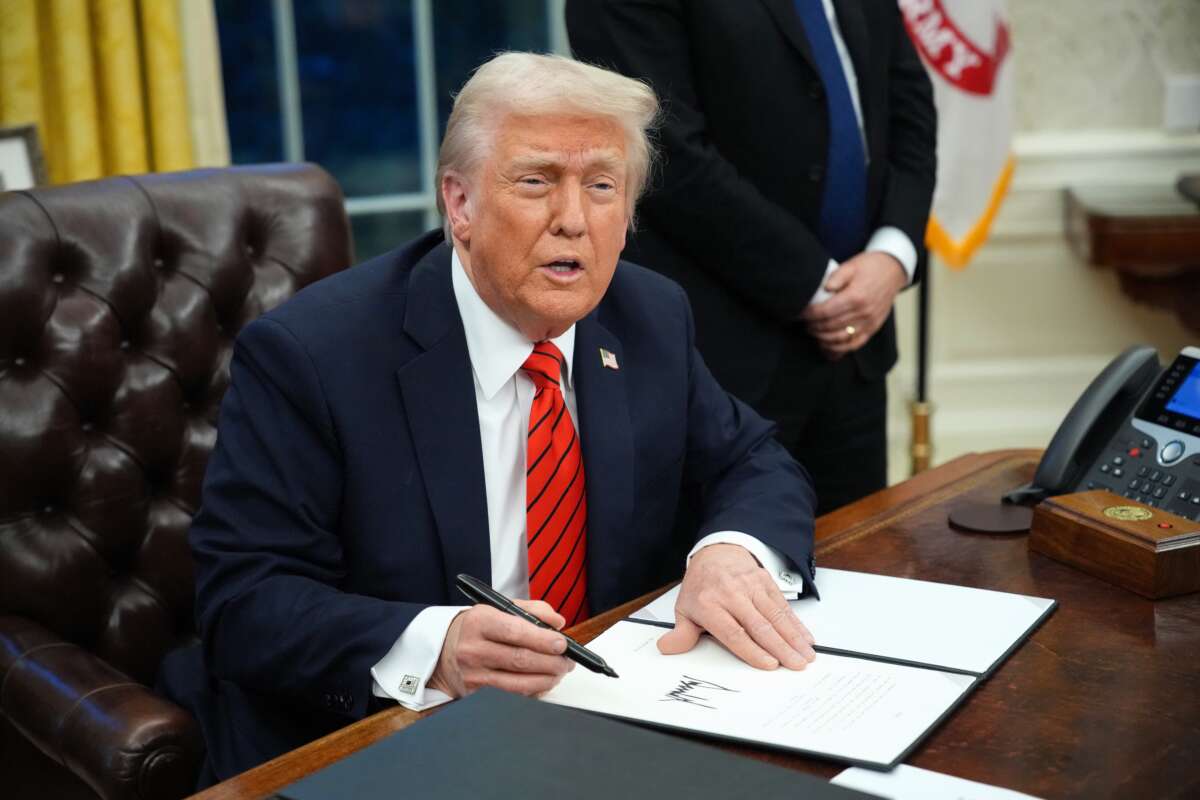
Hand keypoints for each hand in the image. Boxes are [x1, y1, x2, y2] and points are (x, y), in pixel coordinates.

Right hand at [428, 599, 573, 697]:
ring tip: (559, 672)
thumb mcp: (499, 609)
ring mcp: (473, 674)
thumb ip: (532, 610)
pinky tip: (542, 682)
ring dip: (547, 679)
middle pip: (520, 660)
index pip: (515, 631)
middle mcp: (473, 649)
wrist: (444, 649)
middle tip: (567, 661)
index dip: (542, 639)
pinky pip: (512, 696)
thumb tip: (558, 622)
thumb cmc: (479, 628)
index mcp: (480, 622)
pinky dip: (533, 691)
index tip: (562, 643)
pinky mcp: (475, 694)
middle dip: (551, 662)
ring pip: (519, 683)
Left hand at [658, 544, 814, 669]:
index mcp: (709, 604)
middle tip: (796, 665)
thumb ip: (681, 633)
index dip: (752, 650)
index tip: (769, 664)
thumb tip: (667, 648)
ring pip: (775, 615)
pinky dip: (796, 623)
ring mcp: (750, 586)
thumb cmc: (701, 587)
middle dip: (780, 648)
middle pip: (759, 625)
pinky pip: (783, 605)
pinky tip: (806, 638)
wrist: (716, 553)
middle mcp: (731, 593)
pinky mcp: (765, 581)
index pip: (733, 632)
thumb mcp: (685, 609)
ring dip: (793, 637)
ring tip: (806, 656)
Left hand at [801, 251, 907, 359]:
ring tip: (813, 332)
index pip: (825, 311)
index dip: (809, 315)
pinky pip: (854, 344)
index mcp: (855, 296)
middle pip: (830, 326)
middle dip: (813, 327)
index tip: (798, 313)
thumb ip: (836, 277)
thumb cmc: (870, 267)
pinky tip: (827, 346)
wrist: (893, 271)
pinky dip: (839, 349)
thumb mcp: (851, 265)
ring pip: (840, 339)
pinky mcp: (873, 328)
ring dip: (823, 339)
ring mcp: (869, 322)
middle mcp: (863, 312)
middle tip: (803, 323)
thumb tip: (824, 289)